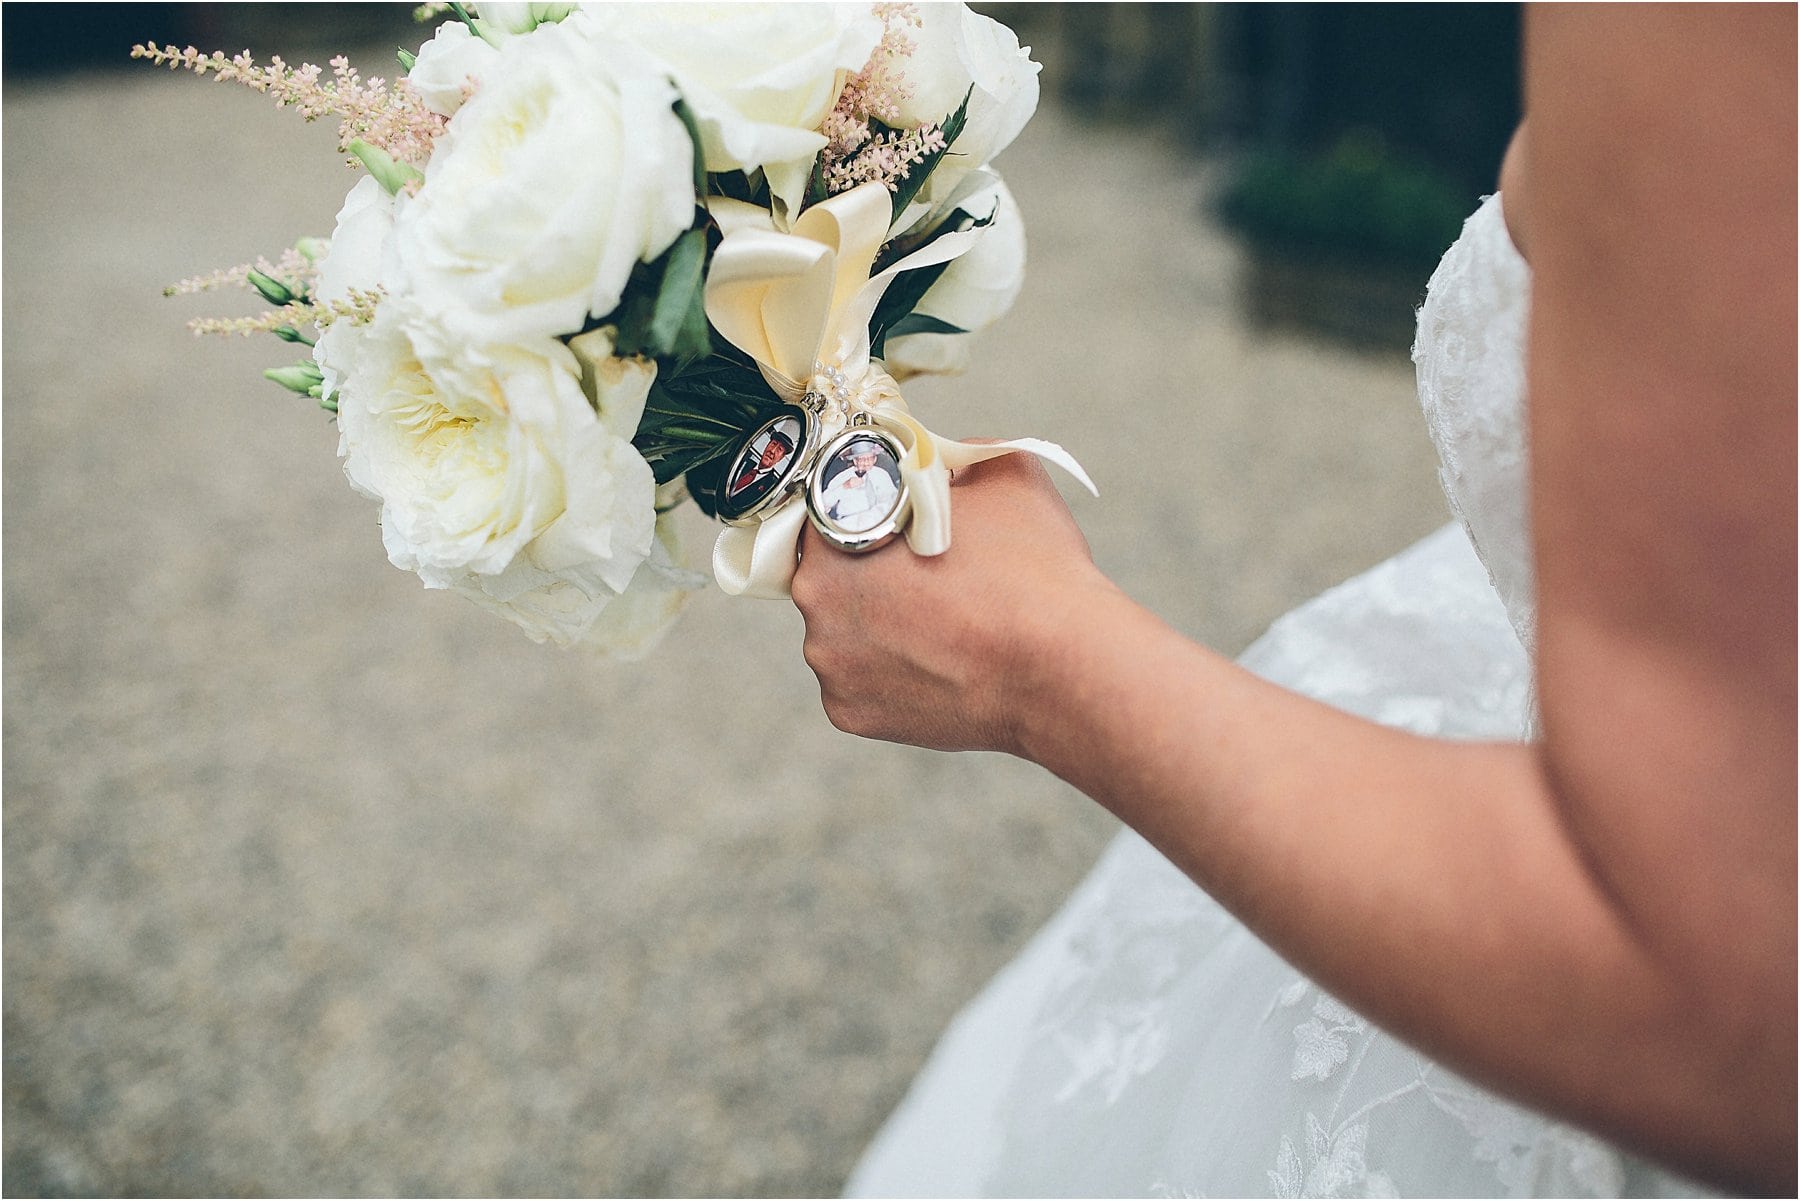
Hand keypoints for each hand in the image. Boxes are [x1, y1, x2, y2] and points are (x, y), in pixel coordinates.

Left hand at [791, 451, 1115, 751]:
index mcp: (835, 539)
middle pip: (829, 576)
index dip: (864, 509)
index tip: (896, 520)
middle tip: (922, 572)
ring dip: (875, 626)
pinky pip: (861, 683)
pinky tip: (935, 663)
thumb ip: (950, 457)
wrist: (1062, 670)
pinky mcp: (851, 715)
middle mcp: (815, 607)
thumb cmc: (1031, 570)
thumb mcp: (998, 473)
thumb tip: (941, 464)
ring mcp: (831, 668)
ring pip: (843, 633)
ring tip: (936, 623)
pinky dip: (889, 675)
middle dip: (866, 570)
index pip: (825, 510)